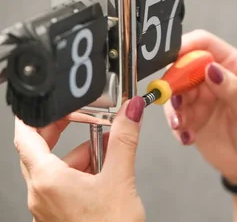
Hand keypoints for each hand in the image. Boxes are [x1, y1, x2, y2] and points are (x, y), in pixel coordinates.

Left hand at [14, 97, 146, 221]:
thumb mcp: (120, 178)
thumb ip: (125, 138)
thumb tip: (131, 110)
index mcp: (47, 180)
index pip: (26, 136)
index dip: (38, 116)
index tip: (51, 104)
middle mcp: (40, 193)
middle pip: (40, 150)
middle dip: (65, 133)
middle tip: (86, 120)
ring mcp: (47, 207)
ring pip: (55, 168)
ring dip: (80, 155)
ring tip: (109, 156)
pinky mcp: (57, 216)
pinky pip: (62, 186)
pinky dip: (81, 174)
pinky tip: (105, 176)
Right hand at [163, 29, 236, 184]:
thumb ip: (232, 89)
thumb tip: (211, 69)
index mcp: (231, 65)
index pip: (204, 44)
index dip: (186, 46)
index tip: (173, 57)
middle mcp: (212, 77)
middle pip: (181, 66)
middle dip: (174, 81)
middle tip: (175, 100)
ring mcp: (199, 96)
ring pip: (173, 90)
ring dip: (173, 107)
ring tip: (181, 124)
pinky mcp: (190, 116)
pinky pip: (173, 113)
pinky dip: (176, 124)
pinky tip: (188, 137)